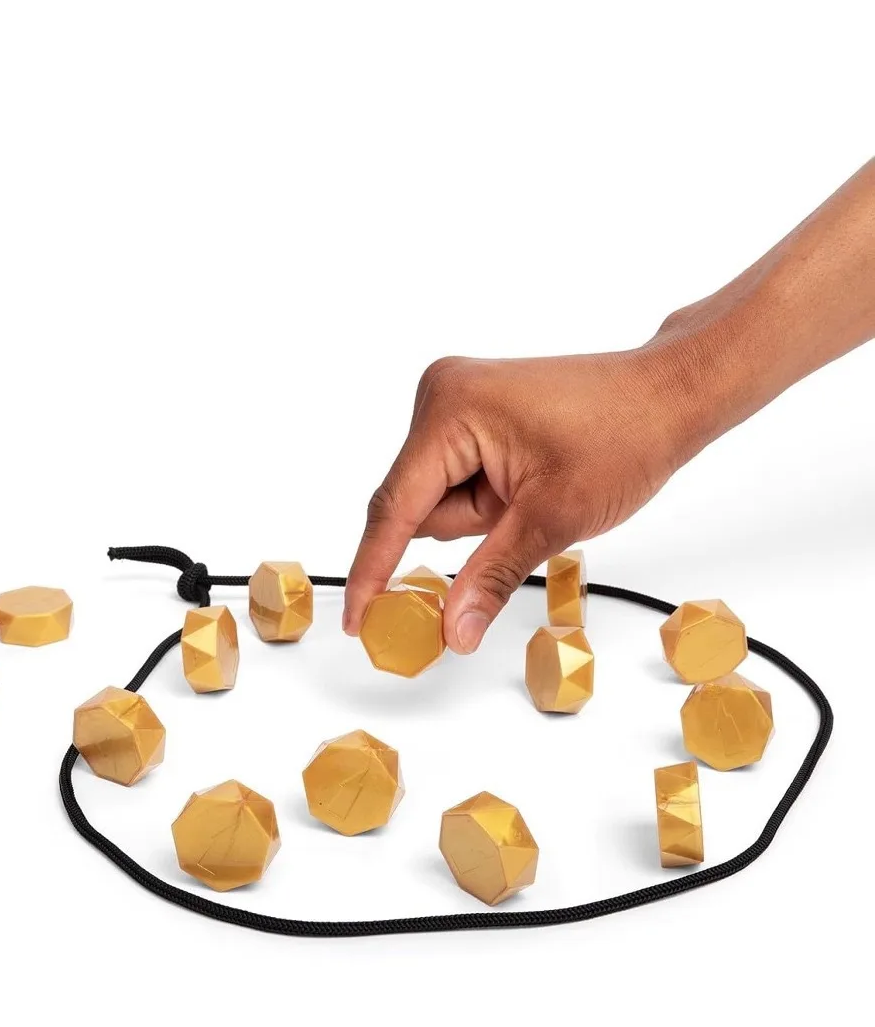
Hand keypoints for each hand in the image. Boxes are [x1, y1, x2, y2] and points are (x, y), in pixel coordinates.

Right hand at [343, 345, 703, 652]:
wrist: (669, 395)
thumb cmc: (624, 438)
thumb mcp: (552, 521)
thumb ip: (488, 578)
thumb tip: (451, 632)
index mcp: (450, 411)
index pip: (394, 509)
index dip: (374, 570)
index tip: (357, 620)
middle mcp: (440, 395)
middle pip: (418, 505)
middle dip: (471, 526)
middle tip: (530, 512)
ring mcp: (453, 400)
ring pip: (438, 497)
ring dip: (484, 513)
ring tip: (539, 488)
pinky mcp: (469, 411)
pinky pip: (454, 478)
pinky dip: (487, 497)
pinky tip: (530, 481)